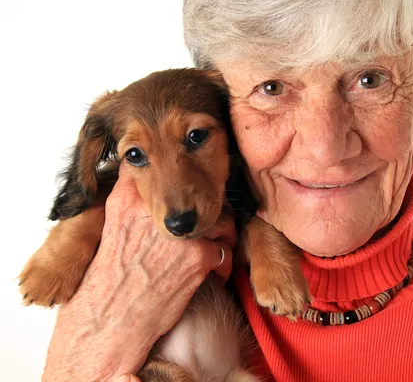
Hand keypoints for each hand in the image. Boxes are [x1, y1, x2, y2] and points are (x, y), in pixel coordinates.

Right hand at [42, 166, 235, 381]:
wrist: (110, 320)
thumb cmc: (109, 279)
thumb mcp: (111, 228)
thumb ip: (130, 202)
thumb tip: (148, 185)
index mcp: (130, 199)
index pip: (164, 170)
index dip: (180, 180)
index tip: (187, 191)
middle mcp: (157, 211)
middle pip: (199, 195)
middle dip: (207, 211)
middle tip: (207, 226)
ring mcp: (180, 233)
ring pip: (220, 220)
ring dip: (221, 236)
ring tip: (215, 250)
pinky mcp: (198, 256)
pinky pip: (225, 251)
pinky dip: (223, 265)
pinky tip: (213, 275)